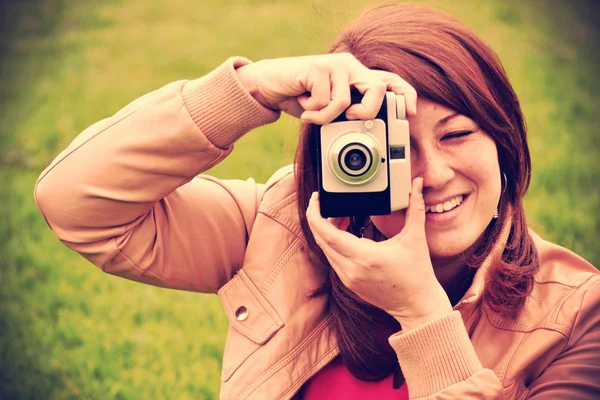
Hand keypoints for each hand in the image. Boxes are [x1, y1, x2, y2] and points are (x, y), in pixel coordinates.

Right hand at [235, 53, 416, 124]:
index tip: (411, 112)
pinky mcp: (318, 67)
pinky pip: (325, 102)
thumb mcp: (328, 110)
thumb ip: (346, 114)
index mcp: (356, 76)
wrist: (269, 86)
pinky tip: (303, 103)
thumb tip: (366, 133)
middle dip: (366, 112)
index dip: (405, 95)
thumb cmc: (301, 98)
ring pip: (345, 102)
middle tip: (348, 119)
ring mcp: (335, 65)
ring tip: (312, 114)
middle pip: (376, 89)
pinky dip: (313, 112)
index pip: (389, 81)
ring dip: (325, 117)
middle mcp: (350, 67)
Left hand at [306, 178, 452, 330]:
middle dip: (320, 219)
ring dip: (327, 232)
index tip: (317, 200)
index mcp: (365, 257)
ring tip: (341, 216)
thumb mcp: (416, 236)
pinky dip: (334, 245)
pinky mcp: (349, 283)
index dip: (316, 215)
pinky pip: (333, 260)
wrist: (417, 305)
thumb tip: (418, 183)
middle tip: (328, 203)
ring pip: (326, 250)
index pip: (327, 234)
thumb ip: (415, 206)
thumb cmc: (418, 273)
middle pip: (321, 240)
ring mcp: (348, 278)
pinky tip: (346, 234)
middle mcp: (351, 269)